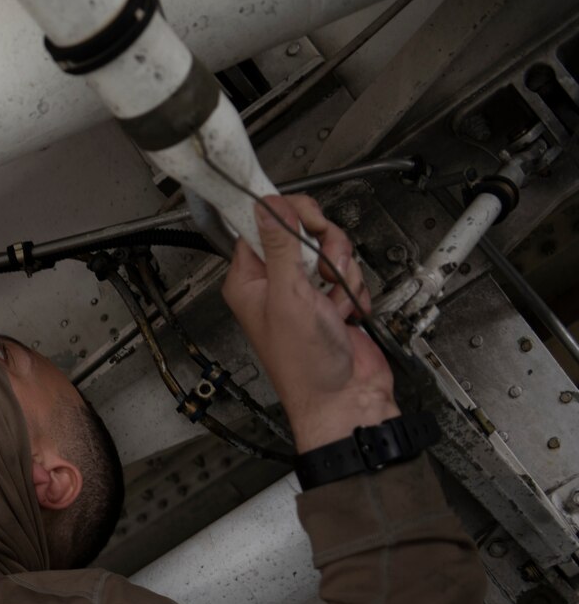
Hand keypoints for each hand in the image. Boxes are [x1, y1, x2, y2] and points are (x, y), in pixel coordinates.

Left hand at [221, 194, 397, 453]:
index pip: (260, 224)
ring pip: (331, 250)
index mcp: (249, 280)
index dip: (287, 215)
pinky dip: (353, 290)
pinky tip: (345, 313)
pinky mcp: (331, 298)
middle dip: (325, 248)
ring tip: (333, 301)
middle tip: (324, 271)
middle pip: (303, 231)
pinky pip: (349, 272)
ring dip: (342, 273)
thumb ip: (281, 245)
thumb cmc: (305, 363)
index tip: (304, 216)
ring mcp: (304, 290)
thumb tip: (267, 206)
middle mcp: (274, 282)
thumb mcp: (288, 295)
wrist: (344, 396)